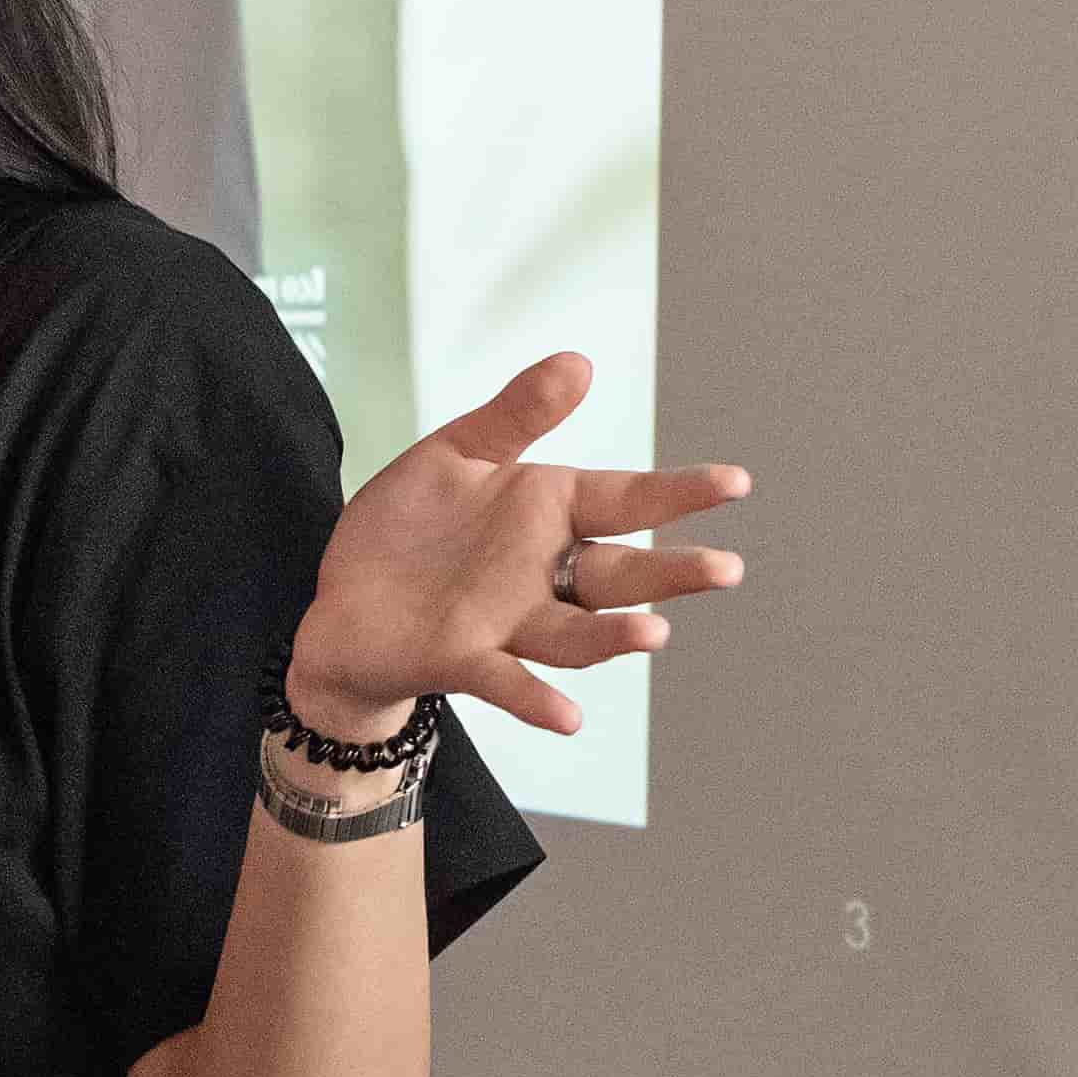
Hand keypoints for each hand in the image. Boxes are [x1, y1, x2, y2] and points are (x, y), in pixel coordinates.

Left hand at [289, 354, 748, 741]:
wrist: (341, 603)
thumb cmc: (408, 528)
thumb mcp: (457, 453)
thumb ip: (518, 414)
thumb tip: (580, 361)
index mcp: (546, 513)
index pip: (625, 499)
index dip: (678, 492)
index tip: (736, 482)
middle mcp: (542, 574)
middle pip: (619, 574)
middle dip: (672, 572)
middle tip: (726, 569)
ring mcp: (507, 622)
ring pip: (575, 633)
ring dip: (615, 636)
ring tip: (656, 632)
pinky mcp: (462, 659)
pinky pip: (507, 681)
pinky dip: (537, 698)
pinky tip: (568, 715)